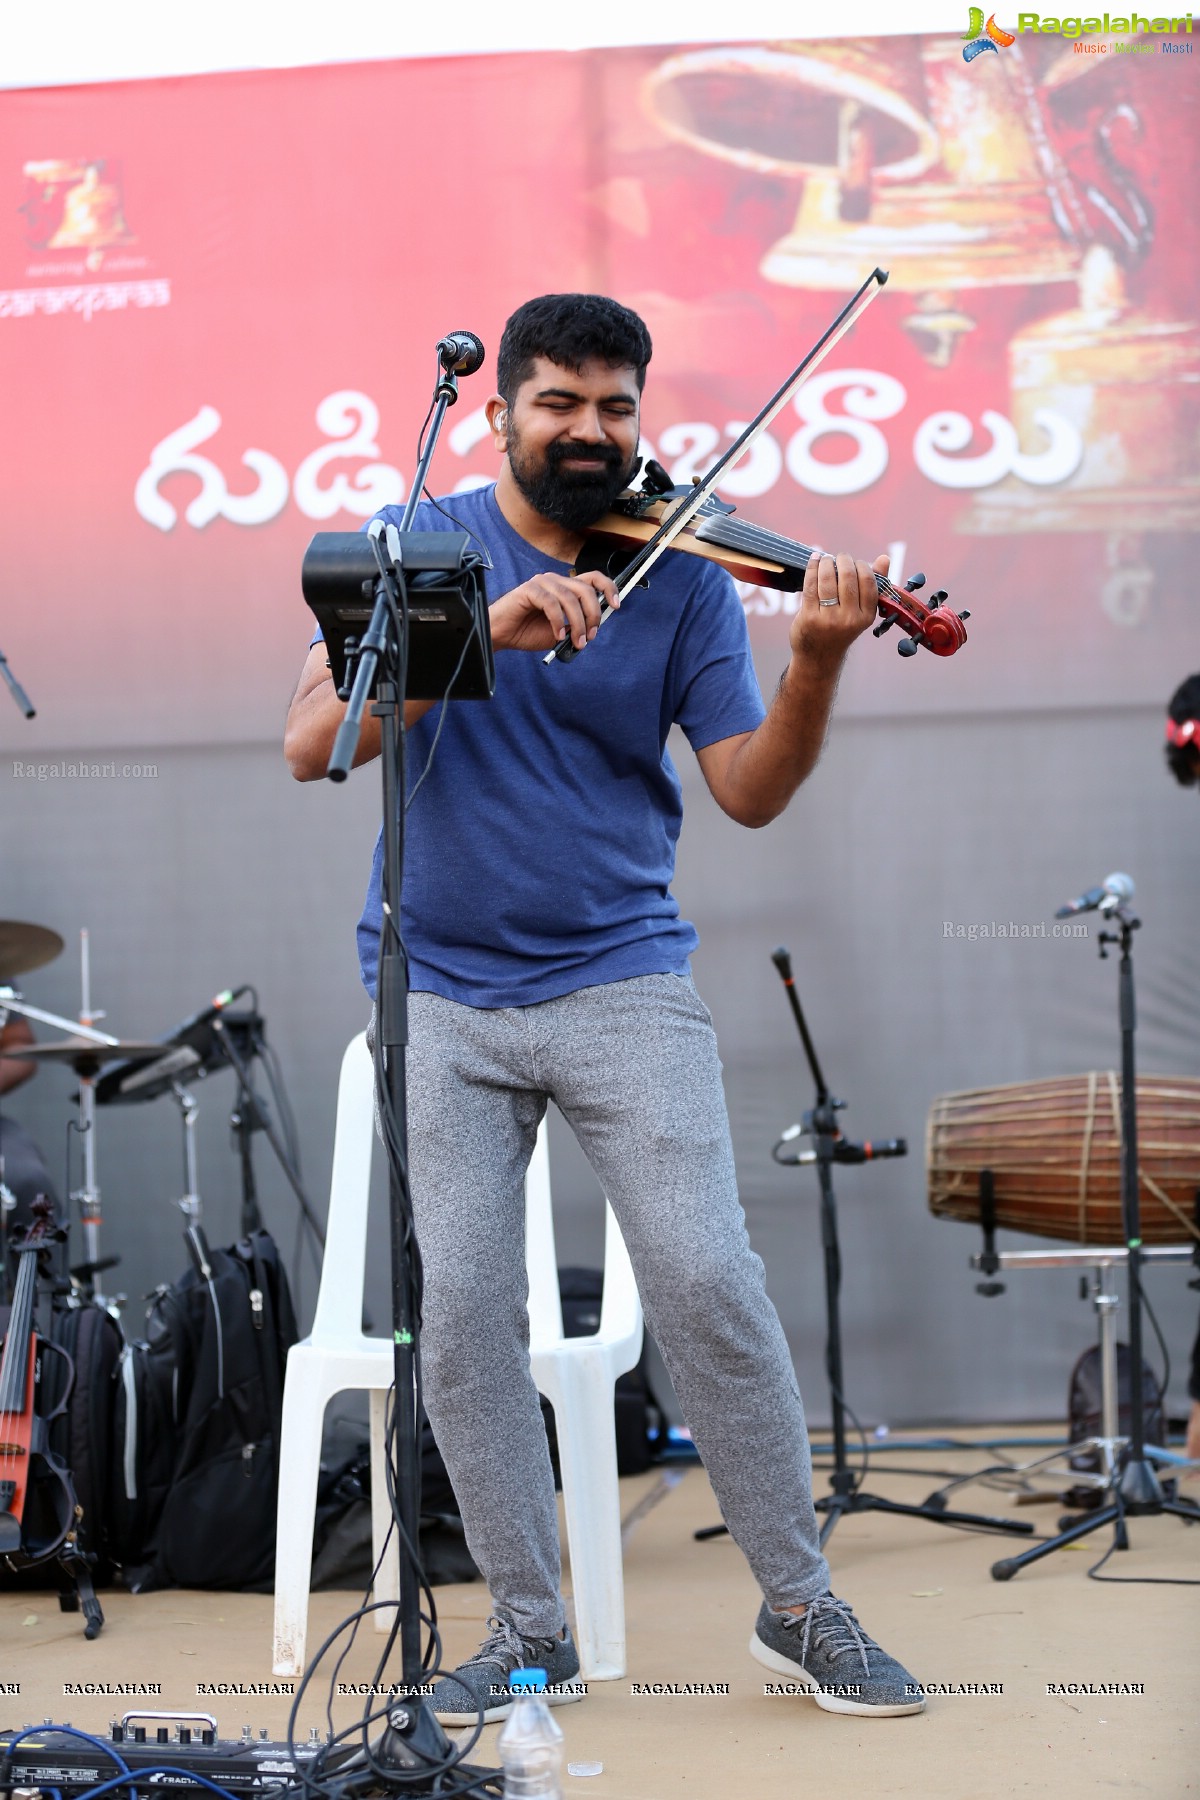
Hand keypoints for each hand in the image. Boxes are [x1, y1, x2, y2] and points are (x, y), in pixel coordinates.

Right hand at [489, 570, 619, 653]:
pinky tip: (557, 634)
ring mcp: (542, 583)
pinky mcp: (529, 590)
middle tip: (590, 636)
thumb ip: (578, 624)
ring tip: (575, 641)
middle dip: (593, 615)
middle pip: (586, 589)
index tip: (616, 605)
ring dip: (578, 624)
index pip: (593, 578)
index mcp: (565, 587)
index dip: (609, 588)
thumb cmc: (528, 631)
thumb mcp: (562, 630)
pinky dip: (558, 622)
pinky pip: (551, 604)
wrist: (502, 635)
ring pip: (570, 599)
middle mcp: (556, 581)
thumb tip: (596, 625)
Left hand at [788, 551, 887, 666]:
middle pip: (848, 576)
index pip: (869, 581)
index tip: (854, 563)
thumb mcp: (861, 612)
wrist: (818, 656)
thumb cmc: (841, 628)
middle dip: (843, 560)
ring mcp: (828, 619)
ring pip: (828, 579)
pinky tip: (814, 561)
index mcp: (866, 616)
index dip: (861, 565)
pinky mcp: (809, 617)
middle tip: (839, 558)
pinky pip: (811, 585)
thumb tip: (884, 558)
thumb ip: (873, 585)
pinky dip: (812, 568)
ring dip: (826, 562)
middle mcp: (849, 619)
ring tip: (825, 559)